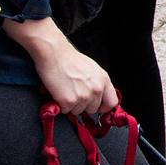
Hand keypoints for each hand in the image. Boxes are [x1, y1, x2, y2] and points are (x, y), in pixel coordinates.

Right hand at [3, 17, 117, 114]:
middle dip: (83, 104)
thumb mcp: (92, 69)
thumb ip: (97, 83)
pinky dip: (60, 104)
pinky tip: (58, 92)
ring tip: (65, 89)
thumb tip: (97, 97)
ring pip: (78, 111)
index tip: (96, 106)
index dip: (103, 107)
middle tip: (73, 92)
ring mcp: (83, 96)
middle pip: (93, 109)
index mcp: (104, 80)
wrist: (54, 54)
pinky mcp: (69, 101)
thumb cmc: (69, 59)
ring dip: (70, 104)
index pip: (111, 103)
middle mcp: (96, 89)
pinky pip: (66, 111)